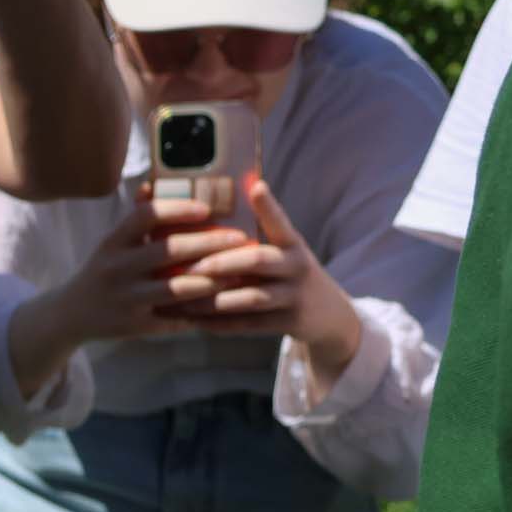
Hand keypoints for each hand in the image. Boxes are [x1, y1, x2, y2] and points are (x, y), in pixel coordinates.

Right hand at [2, 194, 248, 396]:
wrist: (71, 315)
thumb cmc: (102, 272)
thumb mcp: (111, 244)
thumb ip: (135, 218)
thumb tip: (154, 183)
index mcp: (112, 243)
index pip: (145, 216)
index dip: (178, 209)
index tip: (206, 209)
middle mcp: (116, 269)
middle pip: (168, 250)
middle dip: (209, 243)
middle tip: (240, 238)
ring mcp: (125, 299)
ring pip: (177, 288)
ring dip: (213, 280)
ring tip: (239, 272)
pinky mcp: (135, 325)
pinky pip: (175, 318)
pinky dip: (201, 311)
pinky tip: (222, 303)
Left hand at [164, 176, 364, 375]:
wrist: (329, 315)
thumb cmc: (289, 274)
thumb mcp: (284, 251)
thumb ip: (258, 235)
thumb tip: (218, 203)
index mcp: (292, 243)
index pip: (280, 221)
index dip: (268, 205)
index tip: (256, 186)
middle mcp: (296, 266)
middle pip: (259, 260)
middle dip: (222, 262)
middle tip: (191, 265)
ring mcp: (294, 296)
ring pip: (252, 297)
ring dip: (214, 300)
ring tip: (182, 301)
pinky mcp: (288, 322)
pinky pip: (249, 324)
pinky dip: (219, 324)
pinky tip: (194, 321)